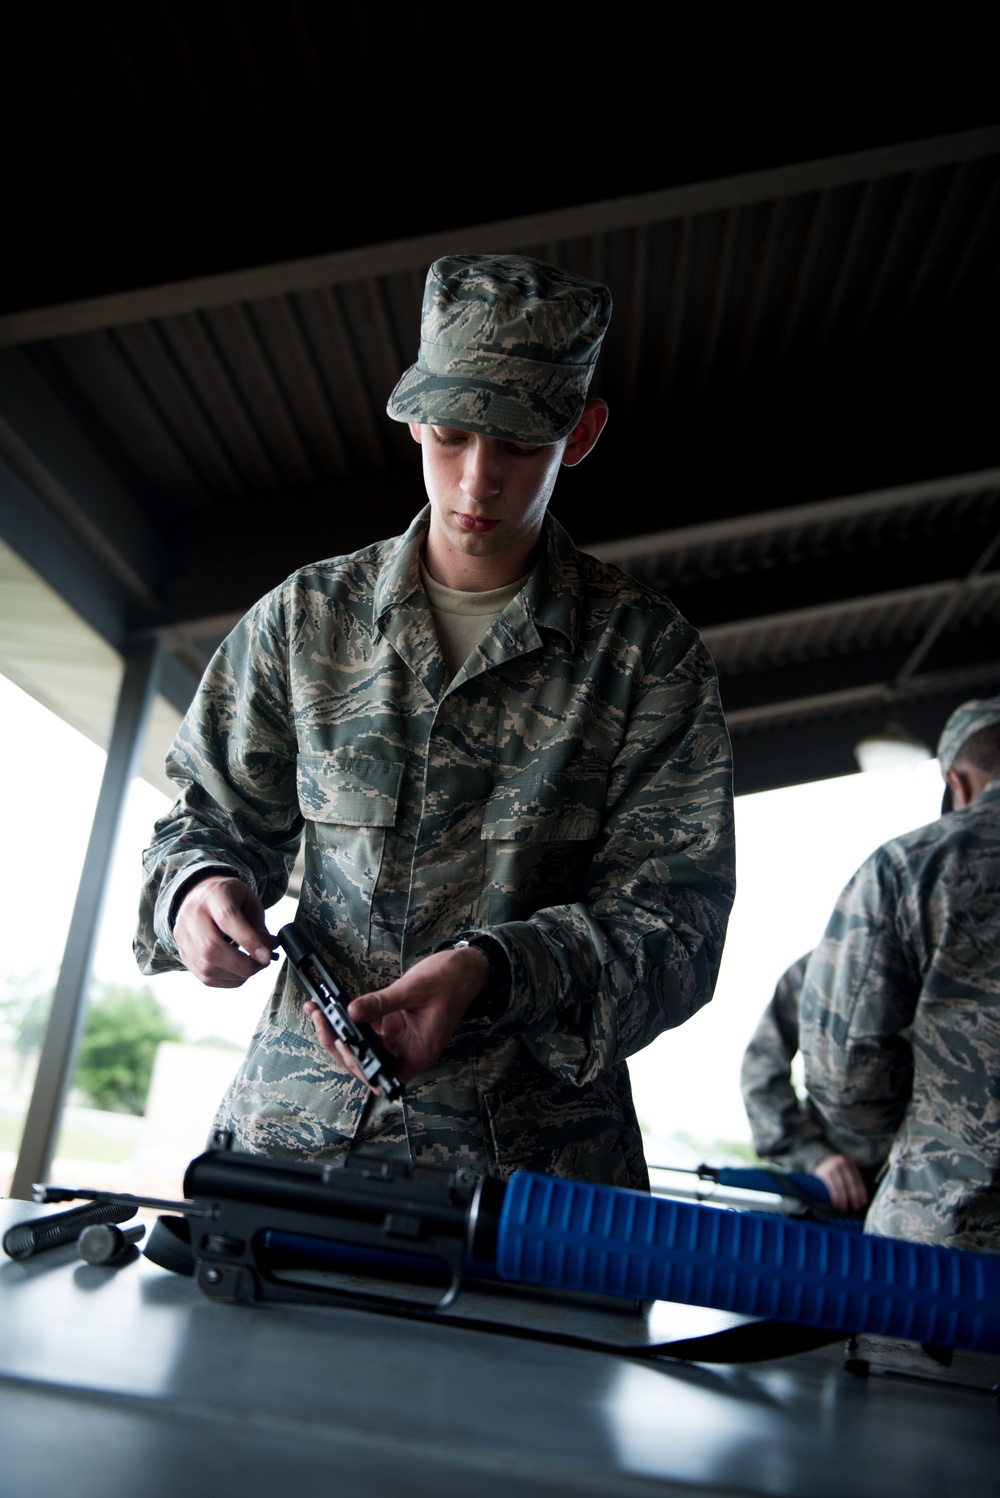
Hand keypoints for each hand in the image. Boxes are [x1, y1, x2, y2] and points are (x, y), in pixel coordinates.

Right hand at [173, 875, 275, 986]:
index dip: (248, 940)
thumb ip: (259, 928)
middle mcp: (193, 914)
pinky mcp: (183, 954)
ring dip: (236, 975)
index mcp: (214, 895)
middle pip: (212, 948)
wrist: (201, 896)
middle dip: (242, 965)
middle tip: (262, 964)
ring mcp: (183, 936)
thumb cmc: (231, 900)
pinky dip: (227, 981)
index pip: (227, 918)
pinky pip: (204, 977)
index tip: (266, 956)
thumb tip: (268, 954)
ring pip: (207, 967)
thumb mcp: (250, 902)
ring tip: (253, 968)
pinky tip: (239, 974)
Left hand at [305, 945, 488, 1087]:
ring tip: (318, 1013)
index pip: (383, 1075)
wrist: (466, 967)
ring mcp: (399, 1040)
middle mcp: (407, 1052)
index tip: (343, 1044)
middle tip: (321, 1022)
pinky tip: (330, 1009)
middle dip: (340, 1046)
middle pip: (366, 1064)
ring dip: (339, 1034)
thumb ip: (381, 1003)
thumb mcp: (413, 990)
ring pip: (362, 1049)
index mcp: (419, 1052)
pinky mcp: (393, 1028)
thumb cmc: (450, 980)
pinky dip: (348, 1022)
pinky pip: (366, 1032)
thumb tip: (352, 1012)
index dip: (360, 1066)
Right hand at [813, 1153, 869, 1212]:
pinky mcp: (824, 1173)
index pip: (857, 1179)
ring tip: (844, 1207)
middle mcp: (841, 1162)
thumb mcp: (844, 1170)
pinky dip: (835, 1197)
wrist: (816, 1161)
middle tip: (855, 1207)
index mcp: (849, 1162)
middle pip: (851, 1183)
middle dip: (854, 1197)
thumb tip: (862, 1198)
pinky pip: (832, 1188)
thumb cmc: (833, 1170)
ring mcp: (832, 1167)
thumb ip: (852, 1178)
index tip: (863, 1202)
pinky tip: (836, 1204)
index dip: (861, 1192)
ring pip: (841, 1187)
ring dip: (844, 1199)